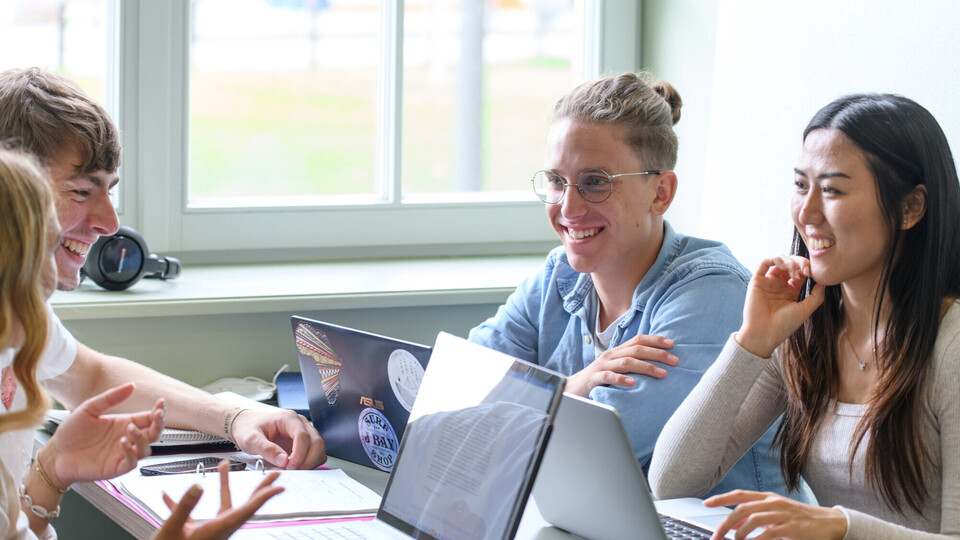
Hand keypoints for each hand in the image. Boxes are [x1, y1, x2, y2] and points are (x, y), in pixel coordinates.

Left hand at [42, 383, 164, 487]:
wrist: (54, 454)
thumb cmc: (70, 433)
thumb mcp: (89, 409)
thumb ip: (110, 397)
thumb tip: (131, 386)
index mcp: (123, 423)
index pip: (149, 418)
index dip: (158, 412)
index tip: (161, 404)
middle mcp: (126, 439)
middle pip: (154, 434)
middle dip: (159, 424)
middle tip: (157, 415)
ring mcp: (122, 454)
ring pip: (146, 449)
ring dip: (143, 438)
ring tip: (130, 428)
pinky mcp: (115, 468)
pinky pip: (132, 462)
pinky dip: (131, 453)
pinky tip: (122, 443)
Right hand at [153, 460, 283, 539]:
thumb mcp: (172, 529)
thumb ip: (185, 507)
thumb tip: (199, 486)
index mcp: (216, 530)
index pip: (246, 510)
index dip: (264, 497)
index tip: (279, 486)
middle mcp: (217, 531)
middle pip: (243, 507)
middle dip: (259, 489)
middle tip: (274, 475)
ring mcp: (208, 533)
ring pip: (222, 506)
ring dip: (223, 486)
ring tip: (222, 466)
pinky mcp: (194, 535)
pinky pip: (194, 516)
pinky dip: (184, 504)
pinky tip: (167, 496)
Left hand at [230, 409, 325, 469]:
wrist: (247, 426)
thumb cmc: (248, 429)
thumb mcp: (251, 439)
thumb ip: (266, 449)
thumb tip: (284, 461)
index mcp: (288, 418)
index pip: (303, 435)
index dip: (299, 453)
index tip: (289, 466)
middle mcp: (300, 423)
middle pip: (316, 442)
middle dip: (307, 460)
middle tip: (293, 471)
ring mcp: (304, 432)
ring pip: (319, 448)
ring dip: (310, 462)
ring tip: (293, 469)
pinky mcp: (304, 442)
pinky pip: (316, 453)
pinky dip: (310, 462)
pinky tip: (296, 466)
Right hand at [565, 334, 676, 396]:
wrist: (572, 389)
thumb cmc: (599, 380)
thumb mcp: (616, 368)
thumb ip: (631, 364)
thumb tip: (657, 364)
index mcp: (617, 351)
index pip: (638, 340)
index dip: (655, 340)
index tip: (673, 344)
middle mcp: (610, 355)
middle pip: (636, 349)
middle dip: (657, 354)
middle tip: (675, 361)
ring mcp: (602, 366)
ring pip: (626, 362)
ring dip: (646, 367)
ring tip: (662, 374)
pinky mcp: (594, 379)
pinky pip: (609, 377)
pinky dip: (622, 379)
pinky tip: (633, 383)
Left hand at [704, 490, 846, 539]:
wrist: (830, 523)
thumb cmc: (801, 520)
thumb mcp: (776, 515)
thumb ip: (756, 518)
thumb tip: (735, 525)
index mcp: (768, 498)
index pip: (740, 494)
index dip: (721, 497)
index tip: (706, 503)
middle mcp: (773, 502)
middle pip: (742, 508)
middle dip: (725, 522)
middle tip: (716, 535)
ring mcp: (782, 514)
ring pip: (752, 519)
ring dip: (739, 533)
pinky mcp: (791, 527)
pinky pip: (768, 533)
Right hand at [736, 256, 825, 357]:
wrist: (764, 334)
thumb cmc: (784, 325)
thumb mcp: (805, 310)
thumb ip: (817, 296)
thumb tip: (824, 281)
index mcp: (790, 291)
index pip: (801, 272)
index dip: (808, 269)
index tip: (814, 274)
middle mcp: (779, 285)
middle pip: (791, 264)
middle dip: (800, 263)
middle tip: (806, 270)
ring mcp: (768, 282)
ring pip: (779, 261)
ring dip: (789, 261)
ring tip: (795, 272)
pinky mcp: (757, 281)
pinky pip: (764, 263)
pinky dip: (775, 258)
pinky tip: (783, 264)